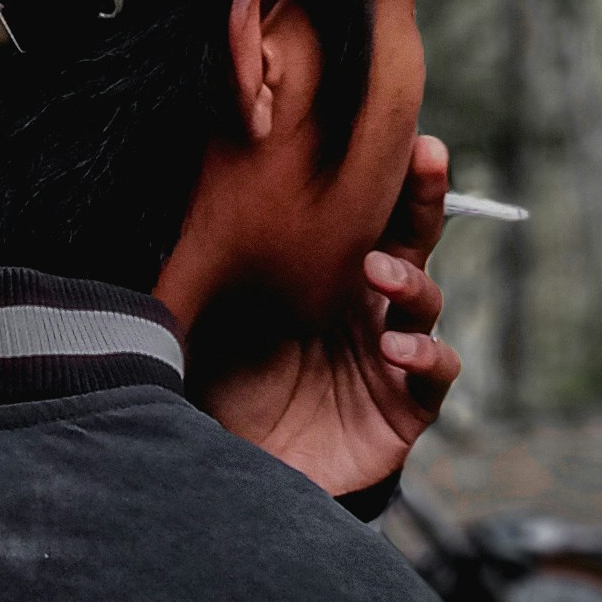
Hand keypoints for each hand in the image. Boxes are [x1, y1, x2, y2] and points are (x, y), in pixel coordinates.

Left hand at [193, 136, 460, 500]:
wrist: (233, 474)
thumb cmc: (221, 387)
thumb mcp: (200, 322)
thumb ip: (196, 274)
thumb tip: (164, 208)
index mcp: (324, 274)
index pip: (361, 212)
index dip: (378, 171)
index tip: (384, 128)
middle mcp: (367, 306)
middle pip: (412, 237)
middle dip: (423, 194)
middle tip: (424, 154)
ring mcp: (391, 353)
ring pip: (425, 299)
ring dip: (410, 280)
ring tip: (378, 271)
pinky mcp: (405, 406)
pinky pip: (437, 371)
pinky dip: (426, 355)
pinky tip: (395, 349)